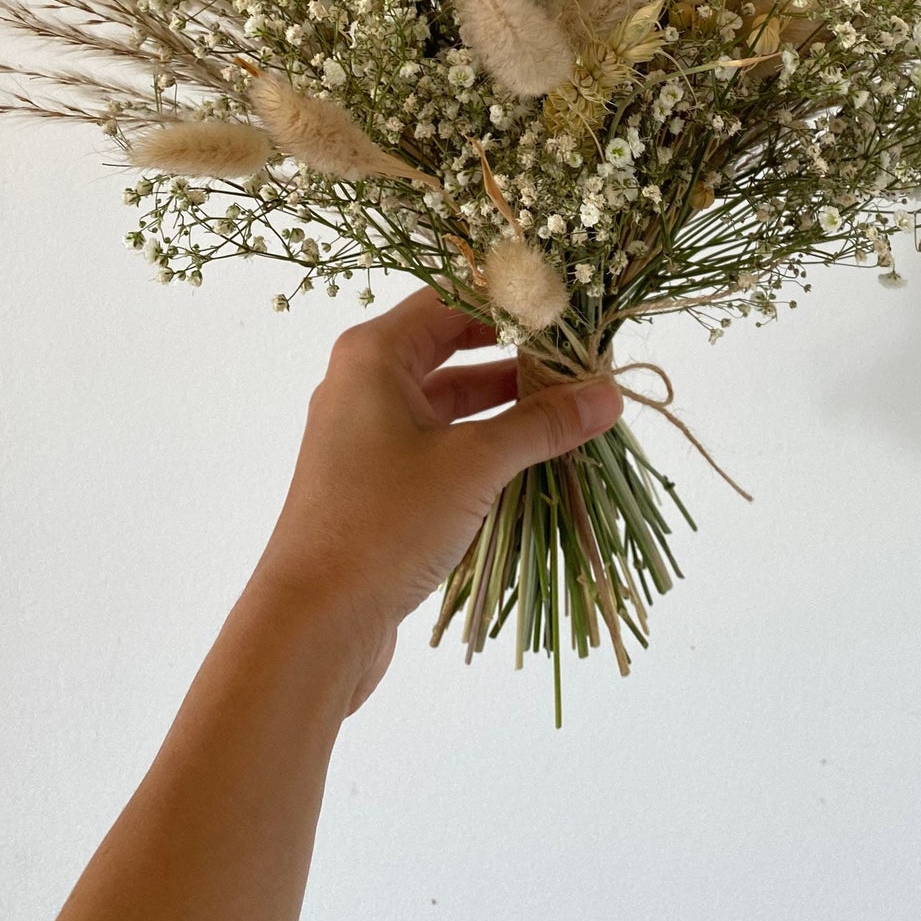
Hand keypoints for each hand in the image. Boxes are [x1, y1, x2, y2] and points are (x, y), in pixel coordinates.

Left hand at [252, 287, 622, 710]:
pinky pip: (439, 441)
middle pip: (452, 344)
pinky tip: (533, 456)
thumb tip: (608, 395)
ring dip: (506, 402)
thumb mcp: (473, 465)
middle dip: (517, 353)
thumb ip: (542, 425)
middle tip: (581, 359)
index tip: (573, 310)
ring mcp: (367, 434)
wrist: (312, 623)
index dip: (514, 299)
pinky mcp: (376, 481)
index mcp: (374, 355)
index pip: (453, 297)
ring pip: (449, 399)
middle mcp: (364, 382)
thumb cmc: (383, 522)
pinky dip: (483, 441)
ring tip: (572, 408)